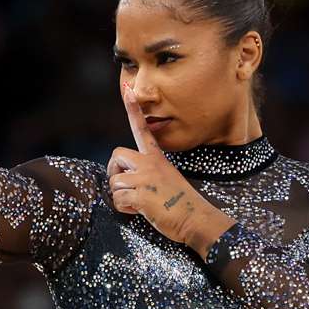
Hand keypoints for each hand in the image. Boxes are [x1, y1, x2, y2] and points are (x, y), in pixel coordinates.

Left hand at [108, 77, 216, 246]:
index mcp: (156, 158)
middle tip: (123, 185)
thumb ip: (149, 172)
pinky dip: (124, 209)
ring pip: (115, 183)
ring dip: (121, 196)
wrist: (195, 218)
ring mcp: (145, 179)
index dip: (133, 110)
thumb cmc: (181, 202)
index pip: (141, 129)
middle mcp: (149, 164)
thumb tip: (129, 179)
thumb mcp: (168, 178)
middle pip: (117, 154)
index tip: (127, 90)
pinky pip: (118, 200)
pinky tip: (139, 210)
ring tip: (139, 203)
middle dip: (113, 171)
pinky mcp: (141, 196)